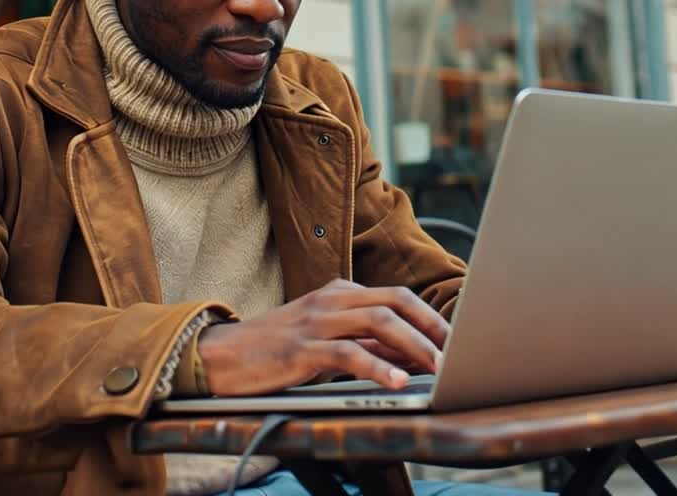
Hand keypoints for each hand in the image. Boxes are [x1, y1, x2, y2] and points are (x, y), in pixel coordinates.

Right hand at [196, 279, 448, 395]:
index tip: (457, 340)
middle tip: (457, 352)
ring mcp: (315, 322)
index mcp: (338, 294)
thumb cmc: (275, 350)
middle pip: (394, 302)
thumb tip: (411, 354)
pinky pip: (347, 354)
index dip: (430, 317)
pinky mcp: (300, 349)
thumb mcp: (326, 340)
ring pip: (377, 322)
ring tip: (437, 367)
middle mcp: (330, 301)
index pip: (396, 297)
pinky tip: (395, 382)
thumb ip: (366, 343)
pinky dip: (376, 367)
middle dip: (431, 326)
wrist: (219, 357)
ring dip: (414, 345)